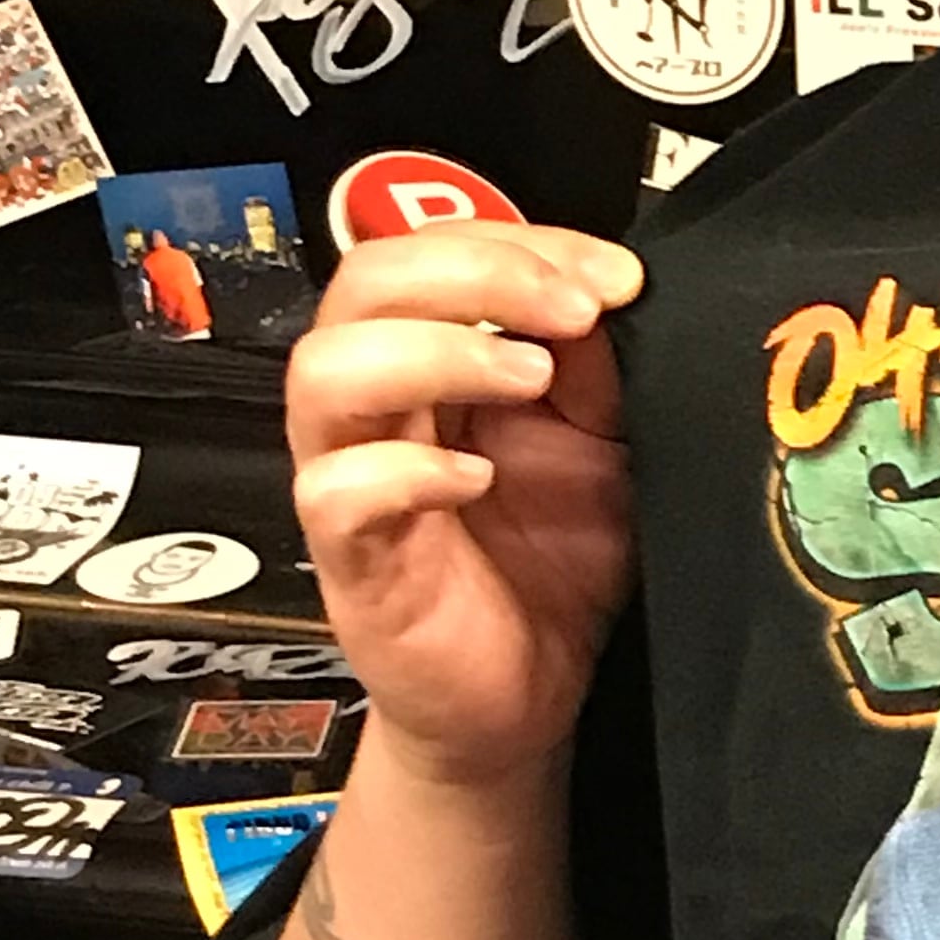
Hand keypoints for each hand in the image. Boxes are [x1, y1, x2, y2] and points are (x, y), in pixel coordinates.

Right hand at [286, 221, 642, 782]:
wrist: (533, 697)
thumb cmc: (555, 563)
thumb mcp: (602, 448)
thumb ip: (597, 370)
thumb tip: (606, 287)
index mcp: (430, 359)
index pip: (431, 252)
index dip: (519, 242)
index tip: (614, 274)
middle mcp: (375, 405)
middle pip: (362, 282)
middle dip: (473, 272)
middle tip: (572, 309)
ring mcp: (349, 479)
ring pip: (325, 371)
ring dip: (436, 351)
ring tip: (531, 378)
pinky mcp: (349, 560)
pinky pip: (336, 491)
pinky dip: (406, 470)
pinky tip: (477, 481)